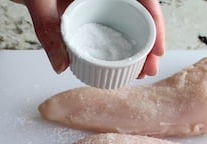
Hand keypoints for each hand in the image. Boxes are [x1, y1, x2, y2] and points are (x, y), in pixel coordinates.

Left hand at [12, 0, 165, 75]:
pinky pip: (110, 25)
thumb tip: (60, 64)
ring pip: (126, 21)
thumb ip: (47, 27)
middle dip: (148, 43)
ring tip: (139, 72)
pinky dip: (116, 45)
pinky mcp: (87, 6)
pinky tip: (119, 64)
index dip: (156, 23)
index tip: (158, 48)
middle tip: (149, 70)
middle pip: (138, 13)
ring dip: (136, 47)